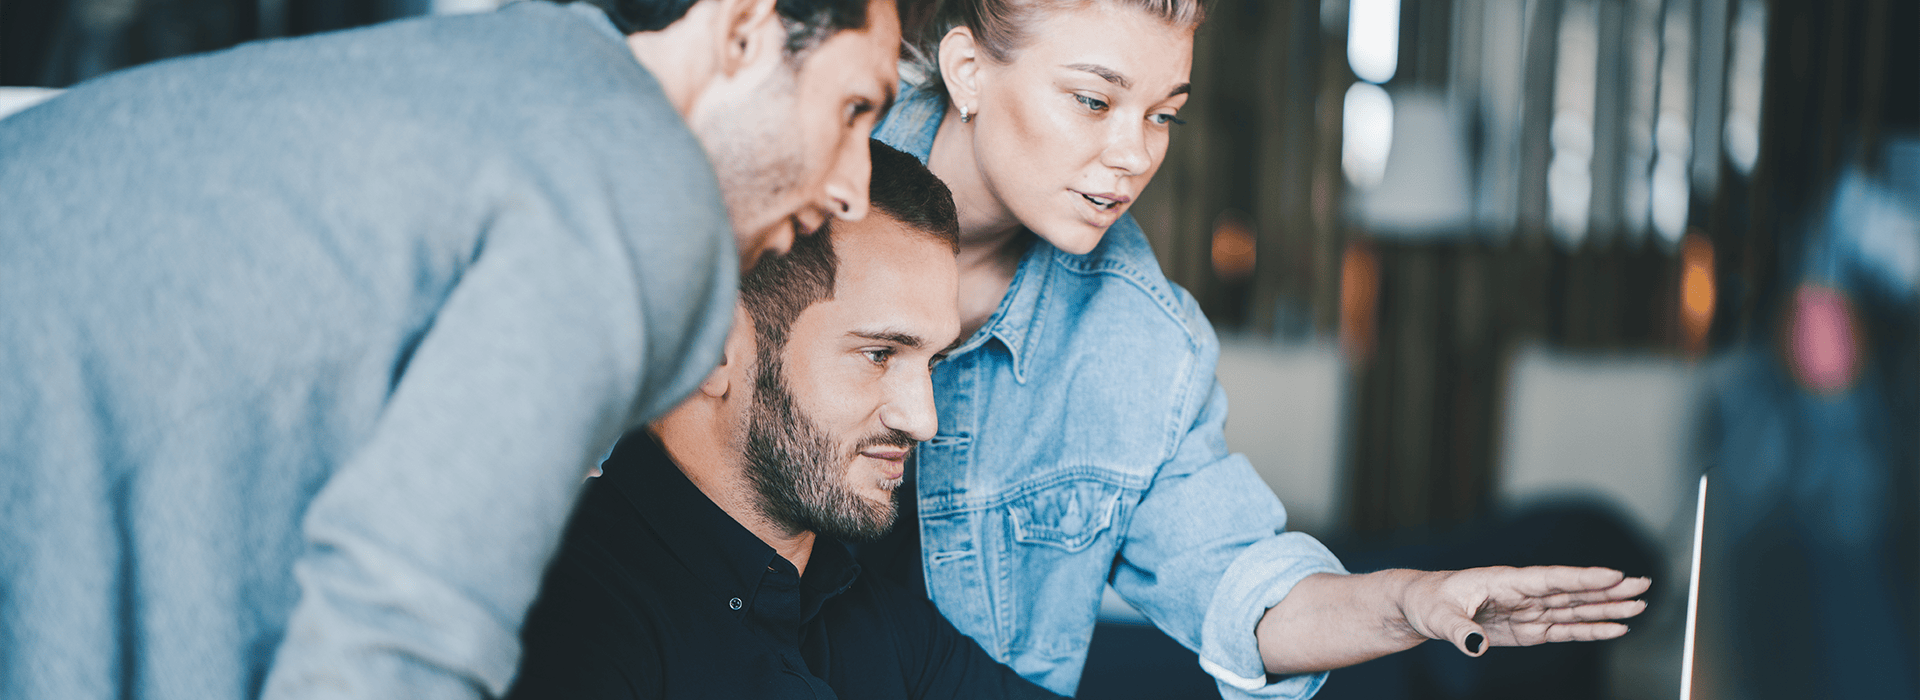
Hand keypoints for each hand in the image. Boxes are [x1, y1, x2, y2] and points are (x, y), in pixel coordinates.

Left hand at [1397, 566, 1650, 656]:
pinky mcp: (1528, 629)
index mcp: (1504, 580)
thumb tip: (1476, 647)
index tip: (1614, 574)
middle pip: (1572, 591)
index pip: (1549, 578)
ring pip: (1575, 609)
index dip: (1582, 577)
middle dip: (1608, 589)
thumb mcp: (1438, 617)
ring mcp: (1528, 610)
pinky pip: (1564, 630)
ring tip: (1640, 606)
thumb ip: (1459, 631)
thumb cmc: (1428, 602)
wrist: (1422, 607)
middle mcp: (1523, 593)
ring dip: (1607, 608)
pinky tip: (1615, 629)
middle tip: (1644, 585)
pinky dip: (1590, 630)